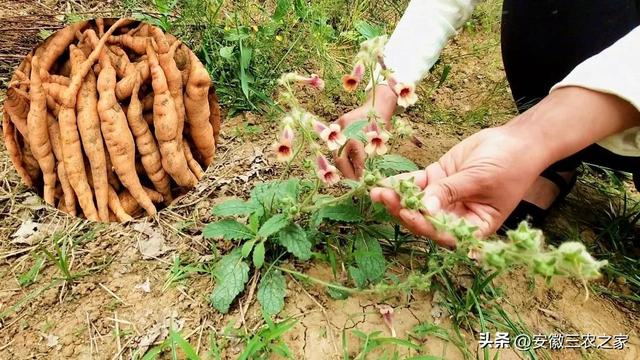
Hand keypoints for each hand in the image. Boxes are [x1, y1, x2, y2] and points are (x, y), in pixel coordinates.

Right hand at [334, 85, 396, 178]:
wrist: (378, 103)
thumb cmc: (381, 125)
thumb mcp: (380, 143)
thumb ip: (371, 160)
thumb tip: (364, 177)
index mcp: (358, 139)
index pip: (357, 163)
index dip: (358, 175)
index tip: (361, 183)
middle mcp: (345, 133)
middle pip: (340, 160)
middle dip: (346, 172)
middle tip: (354, 180)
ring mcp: (338, 128)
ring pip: (335, 152)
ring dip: (342, 163)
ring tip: (351, 171)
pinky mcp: (336, 124)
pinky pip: (334, 142)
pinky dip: (340, 152)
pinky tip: (347, 159)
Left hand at [370, 87, 639, 245]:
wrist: (517, 141)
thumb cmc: (510, 164)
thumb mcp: (480, 178)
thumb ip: (451, 191)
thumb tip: (425, 206)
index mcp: (474, 227)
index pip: (444, 233)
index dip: (424, 226)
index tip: (407, 214)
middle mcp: (456, 216)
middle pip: (425, 219)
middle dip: (403, 210)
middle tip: (384, 199)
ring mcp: (444, 198)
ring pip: (416, 202)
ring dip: (397, 198)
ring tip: (376, 192)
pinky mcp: (437, 179)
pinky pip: (416, 184)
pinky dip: (401, 183)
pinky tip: (383, 183)